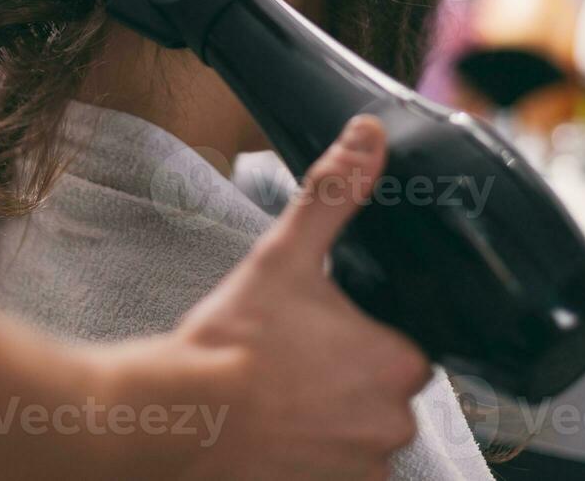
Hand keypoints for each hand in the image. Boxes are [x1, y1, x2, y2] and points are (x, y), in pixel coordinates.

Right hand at [0, 116, 427, 480]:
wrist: (178, 415)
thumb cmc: (233, 338)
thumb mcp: (286, 255)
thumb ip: (334, 193)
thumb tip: (368, 137)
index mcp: (399, 362)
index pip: (406, 347)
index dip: (364, 337)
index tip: (323, 334)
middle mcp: (394, 424)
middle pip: (386, 394)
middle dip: (348, 380)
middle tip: (296, 363)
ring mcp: (363, 468)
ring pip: (362, 433)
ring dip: (332, 419)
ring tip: (282, 396)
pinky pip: (340, 472)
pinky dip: (315, 456)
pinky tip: (280, 431)